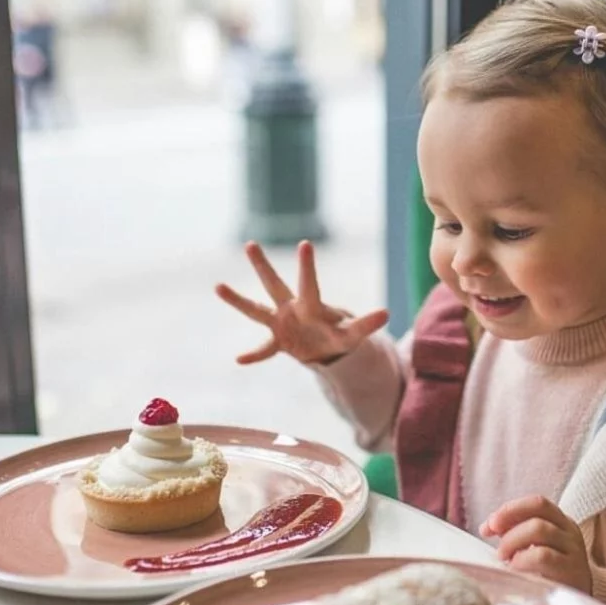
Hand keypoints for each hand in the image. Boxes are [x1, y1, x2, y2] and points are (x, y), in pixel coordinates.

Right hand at [215, 240, 388, 365]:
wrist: (327, 348)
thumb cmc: (339, 334)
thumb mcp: (353, 333)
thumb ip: (366, 324)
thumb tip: (387, 313)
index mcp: (311, 305)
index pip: (309, 284)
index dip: (307, 267)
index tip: (305, 243)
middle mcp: (292, 309)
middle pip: (275, 285)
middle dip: (263, 267)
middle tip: (250, 244)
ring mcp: (281, 324)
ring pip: (256, 310)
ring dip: (238, 301)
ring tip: (218, 286)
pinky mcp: (277, 341)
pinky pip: (263, 349)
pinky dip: (254, 356)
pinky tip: (239, 360)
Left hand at [480, 495, 591, 593]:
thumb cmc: (549, 575)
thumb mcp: (534, 548)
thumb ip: (513, 532)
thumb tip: (487, 526)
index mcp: (561, 522)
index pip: (537, 503)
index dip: (510, 509)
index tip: (490, 525)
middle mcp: (570, 533)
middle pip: (537, 516)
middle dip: (509, 528)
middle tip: (498, 549)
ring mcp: (574, 551)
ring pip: (540, 530)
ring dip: (513, 542)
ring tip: (505, 559)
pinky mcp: (572, 572)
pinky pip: (543, 555)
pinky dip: (523, 559)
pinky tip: (515, 569)